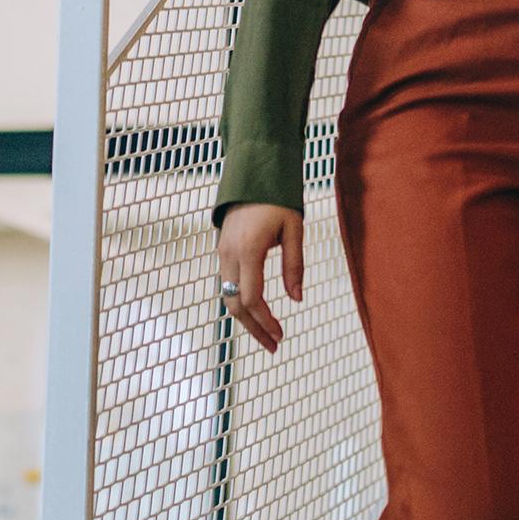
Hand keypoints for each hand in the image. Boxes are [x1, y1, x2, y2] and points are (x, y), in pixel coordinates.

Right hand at [214, 204, 306, 350]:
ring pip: (227, 297)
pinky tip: (255, 311)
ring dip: (245, 319)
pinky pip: (227, 284)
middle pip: (235, 305)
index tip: (280, 336)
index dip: (265, 322)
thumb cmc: (277, 199)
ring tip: (265, 334)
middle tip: (274, 346)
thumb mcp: (294, 229)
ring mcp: (222, 253)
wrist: (253, 173)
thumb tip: (296, 299)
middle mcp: (229, 255)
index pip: (252, 299)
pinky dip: (239, 302)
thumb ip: (294, 265)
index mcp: (248, 250)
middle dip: (253, 329)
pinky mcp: (222, 250)